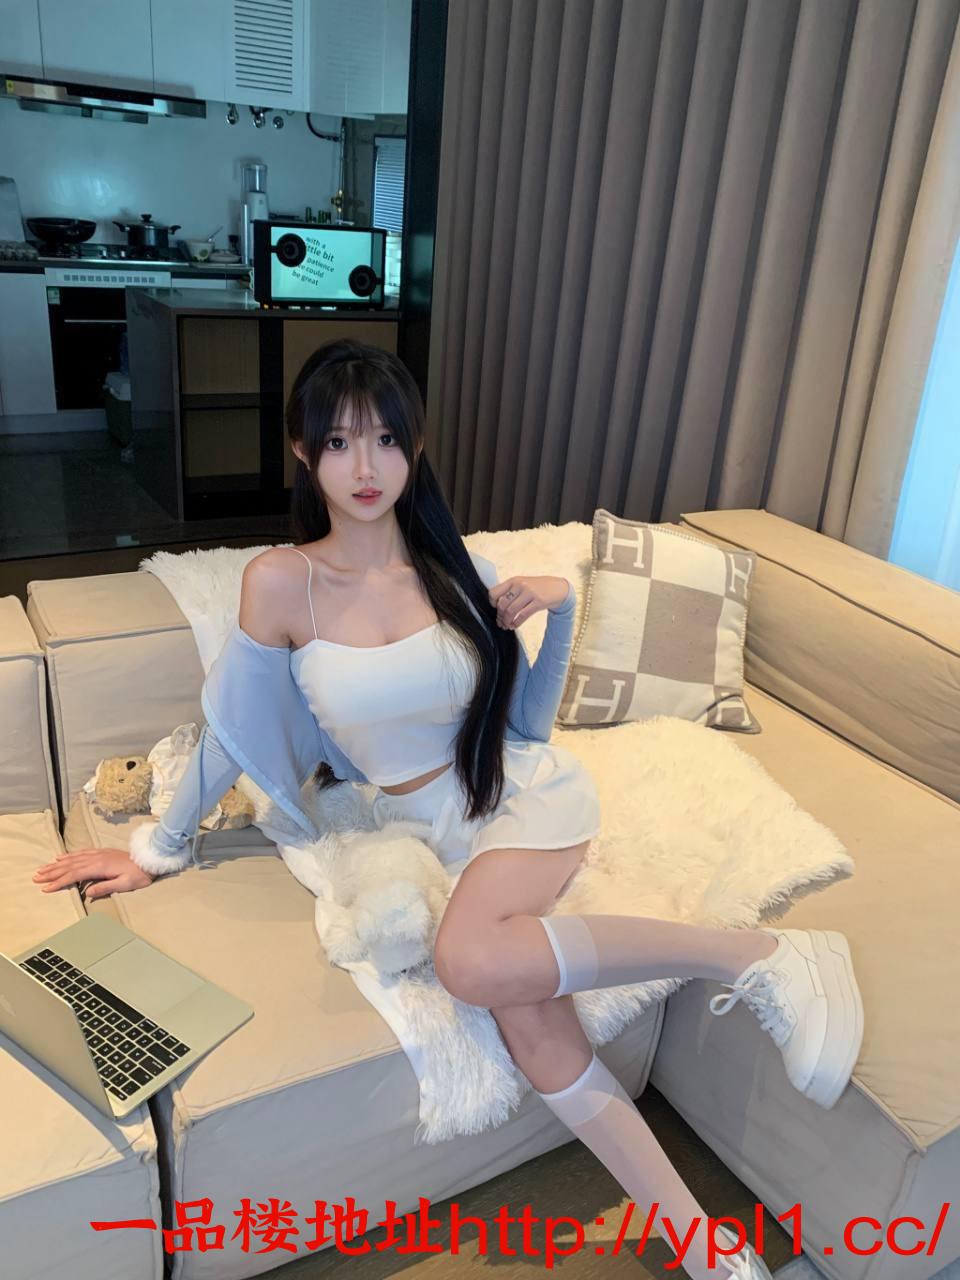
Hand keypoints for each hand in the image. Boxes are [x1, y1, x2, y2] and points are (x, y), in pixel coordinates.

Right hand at [32, 848, 154, 899]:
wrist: (149, 860)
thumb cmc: (139, 875)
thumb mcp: (124, 885)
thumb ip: (106, 888)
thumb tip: (87, 892)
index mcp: (99, 867)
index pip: (74, 875)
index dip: (59, 881)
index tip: (46, 887)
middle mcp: (96, 858)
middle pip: (69, 865)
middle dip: (52, 872)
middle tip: (36, 877)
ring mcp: (98, 854)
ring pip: (72, 858)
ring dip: (57, 864)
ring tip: (43, 868)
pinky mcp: (101, 852)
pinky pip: (80, 853)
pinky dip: (69, 855)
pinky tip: (61, 857)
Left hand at [488, 575, 569, 627]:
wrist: (557, 588)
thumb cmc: (537, 588)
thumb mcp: (522, 584)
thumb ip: (509, 592)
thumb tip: (496, 606)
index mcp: (513, 581)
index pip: (494, 592)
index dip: (492, 603)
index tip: (496, 609)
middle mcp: (520, 585)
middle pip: (502, 604)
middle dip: (500, 616)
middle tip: (501, 623)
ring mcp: (530, 593)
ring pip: (511, 611)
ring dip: (507, 622)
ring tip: (507, 626)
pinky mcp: (538, 602)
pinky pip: (523, 615)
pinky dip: (516, 623)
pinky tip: (514, 626)